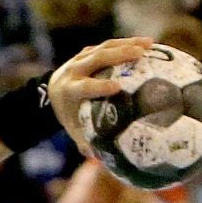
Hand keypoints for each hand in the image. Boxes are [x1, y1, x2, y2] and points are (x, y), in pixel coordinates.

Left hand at [46, 36, 153, 153]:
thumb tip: (100, 159)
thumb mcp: (73, 128)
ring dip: (127, 44)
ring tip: (150, 44)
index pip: (85, 86)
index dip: (99, 86)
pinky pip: (108, 45)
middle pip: (97, 58)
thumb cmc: (68, 114)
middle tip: (141, 55)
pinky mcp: (89, 51)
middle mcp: (75, 70)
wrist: (51, 91)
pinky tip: (147, 44)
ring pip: (104, 47)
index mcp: (70, 90)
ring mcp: (81, 58)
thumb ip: (85, 142)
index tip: (117, 87)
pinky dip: (127, 43)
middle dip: (119, 55)